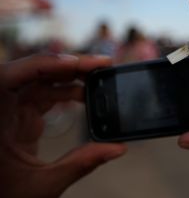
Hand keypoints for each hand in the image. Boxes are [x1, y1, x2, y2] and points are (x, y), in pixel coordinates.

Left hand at [0, 54, 126, 197]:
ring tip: (100, 76)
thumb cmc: (5, 196)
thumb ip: (80, 164)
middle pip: (33, 72)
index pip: (11, 76)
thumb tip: (117, 148)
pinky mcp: (20, 116)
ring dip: (70, 75)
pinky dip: (66, 90)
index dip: (44, 64)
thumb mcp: (42, 185)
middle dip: (68, 65)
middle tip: (101, 64)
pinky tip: (86, 93)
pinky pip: (44, 93)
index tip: (76, 63)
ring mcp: (10, 110)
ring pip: (41, 80)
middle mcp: (0, 107)